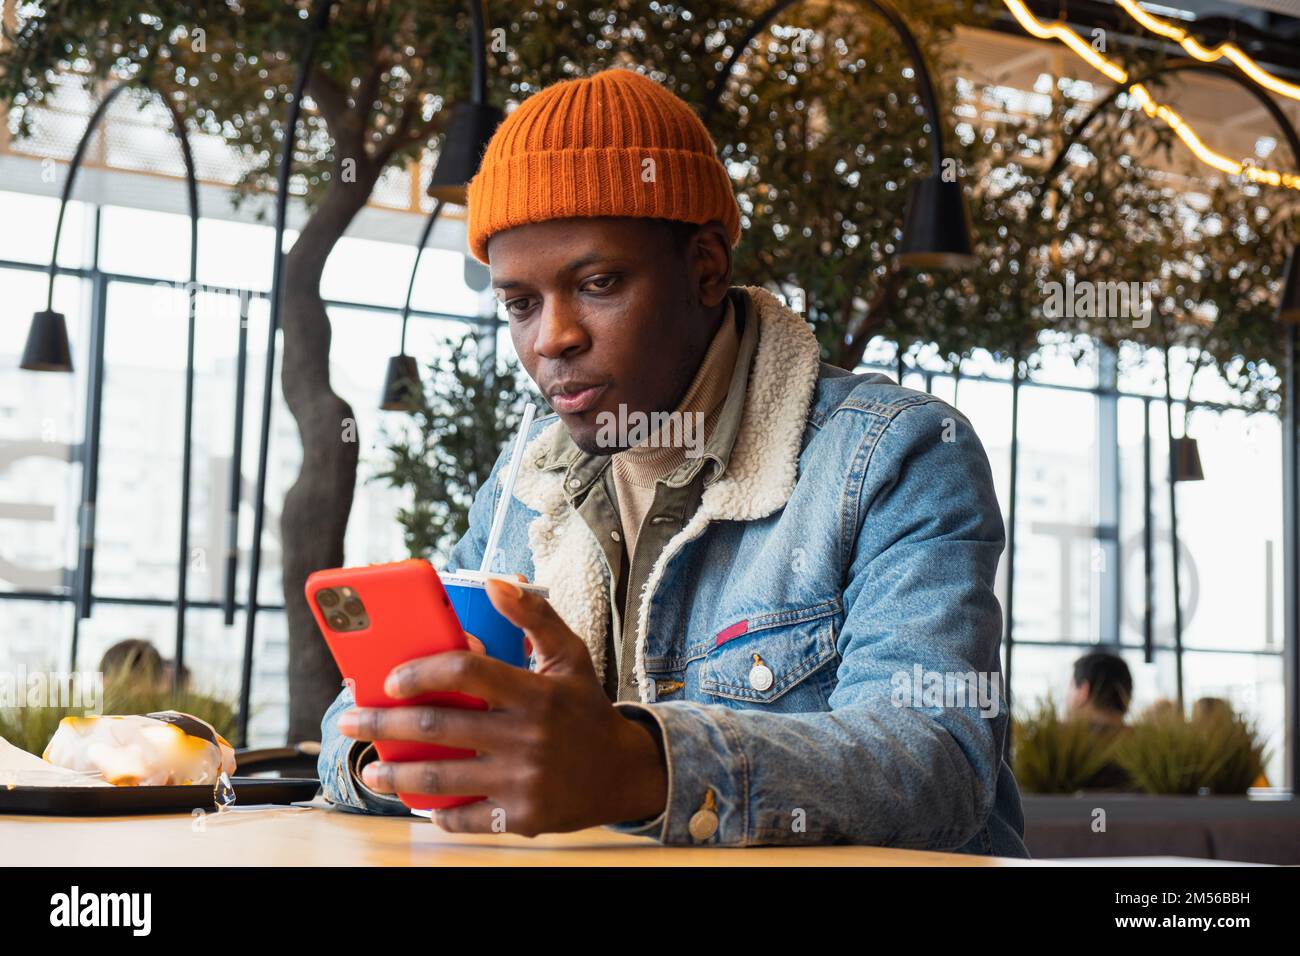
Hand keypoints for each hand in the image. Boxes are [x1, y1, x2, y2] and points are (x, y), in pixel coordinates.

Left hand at [335, 578, 666, 835]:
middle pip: (439, 726)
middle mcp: (528, 736)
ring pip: (443, 778)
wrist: (623, 772)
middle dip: (384, 723)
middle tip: (350, 721)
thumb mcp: (570, 655)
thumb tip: (495, 582)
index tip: (390, 679)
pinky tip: (416, 801)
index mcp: (536, 692)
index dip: (423, 671)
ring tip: (370, 768)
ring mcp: (524, 780)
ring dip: (396, 773)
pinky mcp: (523, 817)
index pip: (467, 671)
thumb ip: (534, 616)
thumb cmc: (585, 708)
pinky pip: (467, 816)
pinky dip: (437, 812)